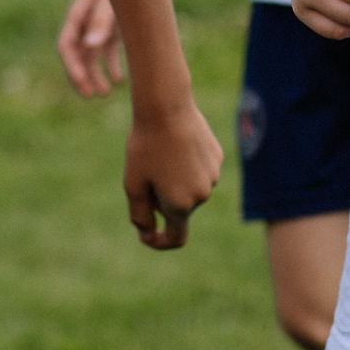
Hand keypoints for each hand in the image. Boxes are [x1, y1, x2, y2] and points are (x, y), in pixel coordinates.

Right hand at [56, 0, 125, 97]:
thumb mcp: (111, 0)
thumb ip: (101, 21)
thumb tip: (91, 46)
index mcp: (77, 14)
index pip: (66, 45)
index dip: (71, 66)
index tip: (81, 83)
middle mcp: (84, 23)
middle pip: (76, 55)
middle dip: (81, 76)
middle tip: (89, 95)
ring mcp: (97, 26)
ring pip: (91, 57)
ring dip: (95, 75)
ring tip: (104, 93)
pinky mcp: (112, 29)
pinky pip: (107, 53)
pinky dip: (112, 66)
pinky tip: (118, 80)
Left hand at [124, 98, 222, 250]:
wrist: (166, 108)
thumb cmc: (145, 147)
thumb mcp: (133, 185)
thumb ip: (140, 216)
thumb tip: (147, 233)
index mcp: (181, 206)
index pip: (177, 238)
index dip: (160, 242)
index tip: (147, 234)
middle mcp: (202, 195)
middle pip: (181, 209)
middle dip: (164, 201)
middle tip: (147, 174)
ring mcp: (213, 175)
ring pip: (191, 188)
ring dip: (176, 182)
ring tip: (162, 155)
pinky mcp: (217, 157)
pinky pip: (200, 170)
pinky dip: (187, 166)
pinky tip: (176, 144)